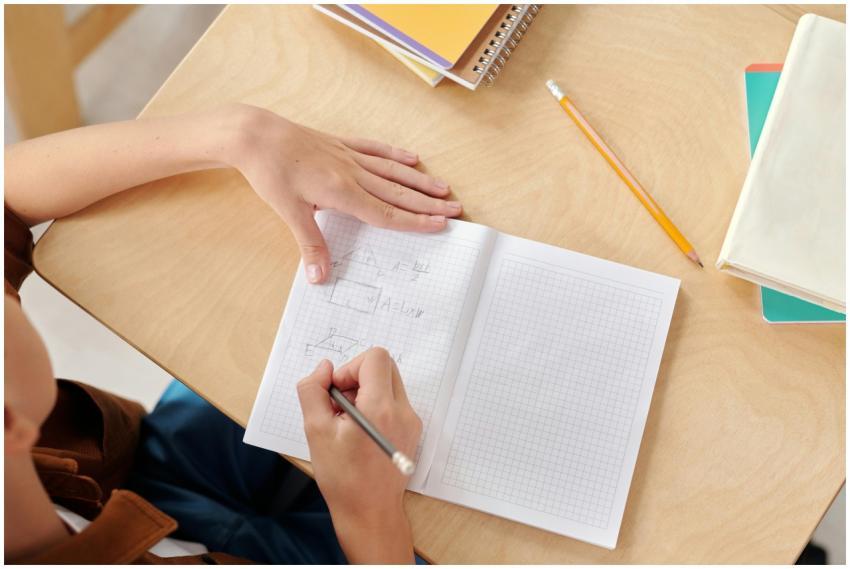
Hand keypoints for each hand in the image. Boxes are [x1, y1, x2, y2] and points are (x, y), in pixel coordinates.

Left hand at [231, 105, 461, 283]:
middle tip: (455, 210)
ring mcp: (348, 156)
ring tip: (443, 188)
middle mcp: (352, 173)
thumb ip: (310, 244)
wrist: (254, 135)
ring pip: (392, 171)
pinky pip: (374, 149)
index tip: (439, 225)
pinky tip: (412, 157)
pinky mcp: (340, 144)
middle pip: (398, 192)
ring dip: (419, 181)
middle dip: (428, 203)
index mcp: (342, 193)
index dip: (415, 221)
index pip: (386, 213)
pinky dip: (395, 154)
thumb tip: (320, 277)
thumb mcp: (288, 212)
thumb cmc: (269, 173)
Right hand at [297, 348, 421, 563]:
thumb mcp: (316, 431)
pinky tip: (360, 432)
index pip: (375, 358)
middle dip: (358, 377)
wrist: (370, 513)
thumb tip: (324, 368)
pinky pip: (394, 402)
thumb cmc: (343, 478)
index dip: (350, 367)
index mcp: (381, 408)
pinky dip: (375, 406)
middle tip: (340, 404)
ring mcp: (411, 421)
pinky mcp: (412, 430)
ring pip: (389, 384)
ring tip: (348, 422)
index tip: (337, 392)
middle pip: (385, 367)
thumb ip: (314, 391)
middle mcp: (403, 411)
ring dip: (366, 392)